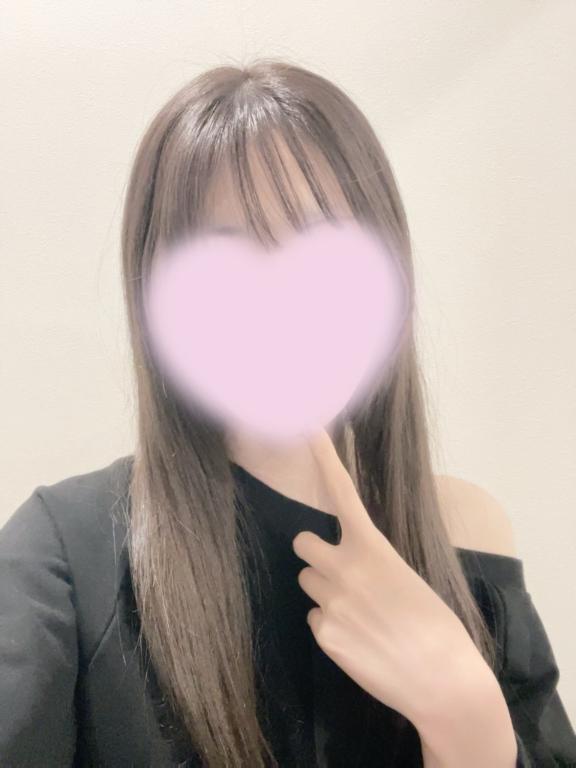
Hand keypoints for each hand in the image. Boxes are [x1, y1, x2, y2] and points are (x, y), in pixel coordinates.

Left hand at [292, 429, 491, 728]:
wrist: (442, 681)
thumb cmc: (437, 626)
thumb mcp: (409, 580)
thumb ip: (372, 564)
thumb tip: (348, 568)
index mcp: (373, 548)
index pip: (343, 493)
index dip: (324, 458)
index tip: (308, 427)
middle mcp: (344, 569)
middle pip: (303, 543)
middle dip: (315, 553)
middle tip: (341, 571)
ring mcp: (330, 602)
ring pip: (307, 583)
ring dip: (324, 590)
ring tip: (359, 612)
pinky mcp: (324, 635)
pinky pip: (315, 619)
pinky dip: (331, 626)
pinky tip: (359, 641)